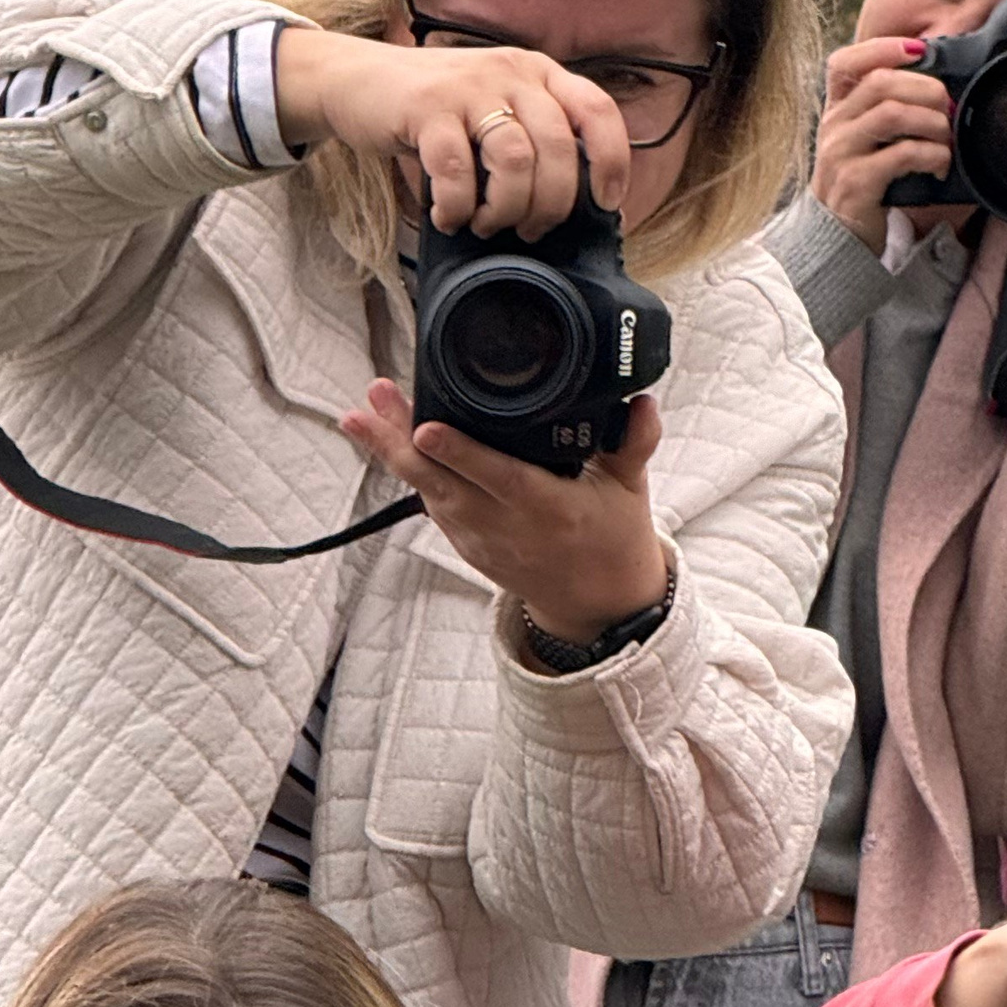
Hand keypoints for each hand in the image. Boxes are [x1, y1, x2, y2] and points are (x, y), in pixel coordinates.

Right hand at [273, 26, 632, 240]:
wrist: (356, 78)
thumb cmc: (434, 109)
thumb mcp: (494, 108)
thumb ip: (531, 139)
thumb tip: (568, 206)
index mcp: (537, 72)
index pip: (598, 111)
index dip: (612, 161)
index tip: (606, 202)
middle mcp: (510, 72)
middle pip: (558, 149)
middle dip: (550, 205)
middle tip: (527, 231)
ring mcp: (469, 86)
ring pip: (516, 162)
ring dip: (505, 209)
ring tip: (484, 223)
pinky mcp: (427, 107)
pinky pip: (458, 171)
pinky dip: (458, 207)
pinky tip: (448, 216)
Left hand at [345, 382, 671, 644]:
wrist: (597, 604)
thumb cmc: (613, 539)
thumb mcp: (630, 490)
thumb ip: (634, 444)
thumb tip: (644, 402)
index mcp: (548, 508)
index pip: (497, 476)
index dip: (459, 452)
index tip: (425, 426)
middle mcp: (506, 525)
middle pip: (440, 481)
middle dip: (397, 443)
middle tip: (365, 408)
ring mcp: (480, 537)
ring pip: (425, 491)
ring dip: (391, 452)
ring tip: (362, 412)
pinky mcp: (466, 544)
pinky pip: (430, 504)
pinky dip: (408, 473)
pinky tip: (387, 440)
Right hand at [807, 38, 954, 251]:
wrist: (838, 240)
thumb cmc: (864, 185)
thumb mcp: (866, 143)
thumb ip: (887, 112)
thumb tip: (941, 88)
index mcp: (836, 110)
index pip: (845, 61)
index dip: (883, 48)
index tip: (920, 51)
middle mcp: (833, 126)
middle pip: (881, 82)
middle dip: (927, 89)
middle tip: (949, 108)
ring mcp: (841, 154)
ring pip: (893, 112)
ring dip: (933, 122)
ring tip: (947, 140)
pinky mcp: (856, 183)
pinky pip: (902, 154)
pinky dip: (933, 155)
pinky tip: (941, 166)